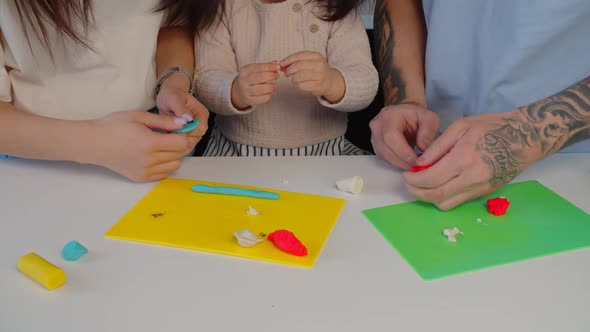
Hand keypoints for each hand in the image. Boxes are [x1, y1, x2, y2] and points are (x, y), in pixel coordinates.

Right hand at [88, 111, 199, 181]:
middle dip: (182, 144)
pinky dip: (166, 164)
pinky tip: (156, 155)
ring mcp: (145, 171)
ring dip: (175, 155)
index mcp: (149, 143)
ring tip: (163, 145)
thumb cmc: (114, 126)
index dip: (185, 134)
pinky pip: (164, 173)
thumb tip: (184, 122)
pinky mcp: (141, 178)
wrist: (93, 143)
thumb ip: (164, 121)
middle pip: (180, 154)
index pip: (182, 143)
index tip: (181, 128)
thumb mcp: (139, 117)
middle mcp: (149, 160)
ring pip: (175, 165)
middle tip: (173, 135)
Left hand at [156, 80, 208, 138]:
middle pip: (196, 137)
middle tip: (168, 133)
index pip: (200, 129)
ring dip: (179, 142)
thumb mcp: (174, 98)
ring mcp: (195, 129)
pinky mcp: (188, 134)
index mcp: (201, 113)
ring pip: (190, 142)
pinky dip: (176, 143)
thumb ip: (180, 108)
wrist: (168, 97)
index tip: (174, 130)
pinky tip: (167, 138)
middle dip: (182, 138)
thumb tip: (187, 118)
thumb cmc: (172, 95)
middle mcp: (200, 123)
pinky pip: (185, 143)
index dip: (188, 132)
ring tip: (167, 134)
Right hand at [231, 62, 280, 109]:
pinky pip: (262, 98)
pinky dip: (269, 95)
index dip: (270, 67)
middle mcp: (243, 81)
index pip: (258, 67)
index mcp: (245, 71)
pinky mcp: (249, 100)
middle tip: (277, 76)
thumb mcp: (254, 70)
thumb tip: (277, 63)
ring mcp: (246, 91)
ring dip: (271, 87)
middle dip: (271, 76)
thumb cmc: (250, 79)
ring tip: (274, 85)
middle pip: (259, 77)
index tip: (278, 67)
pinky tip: (269, 92)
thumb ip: (266, 66)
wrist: (239, 92)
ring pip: (261, 89)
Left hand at [280, 51, 344, 102]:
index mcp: (316, 56)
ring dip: (293, 78)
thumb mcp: (308, 62)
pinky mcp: (318, 86)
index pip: (299, 55)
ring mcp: (320, 76)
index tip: (281, 64)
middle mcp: (319, 65)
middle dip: (289, 70)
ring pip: (299, 76)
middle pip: (299, 66)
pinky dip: (297, 85)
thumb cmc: (316, 70)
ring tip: (293, 79)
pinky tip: (298, 84)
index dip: (288, 60)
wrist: (330, 80)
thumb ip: (295, 61)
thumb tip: (280, 64)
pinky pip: (302, 85)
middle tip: (286, 73)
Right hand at [370, 103, 439, 169]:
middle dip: (404, 161)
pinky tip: (409, 162)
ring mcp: (374, 138)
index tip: (417, 161)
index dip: (403, 152)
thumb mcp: (429, 118)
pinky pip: (386, 159)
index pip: (391, 136)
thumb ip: (428, 132)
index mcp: (388, 116)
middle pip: (386, 149)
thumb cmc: (416, 115)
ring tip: (416, 164)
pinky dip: (398, 163)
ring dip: (402, 164)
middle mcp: (377, 127)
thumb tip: (424, 150)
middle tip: (419, 166)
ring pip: (385, 157)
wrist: (406, 114)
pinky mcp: (377, 147)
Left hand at [403, 110, 543, 209]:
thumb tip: (419, 164)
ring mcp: (480, 188)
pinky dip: (444, 197)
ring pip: (446, 204)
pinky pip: (458, 202)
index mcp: (464, 159)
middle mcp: (472, 178)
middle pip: (435, 196)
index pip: (430, 179)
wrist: (526, 137)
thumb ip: (437, 146)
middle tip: (408, 183)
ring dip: (429, 198)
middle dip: (416, 192)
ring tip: (422, 185)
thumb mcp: (461, 127)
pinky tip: (439, 185)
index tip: (406, 174)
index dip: (413, 180)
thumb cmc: (492, 126)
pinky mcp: (485, 193)